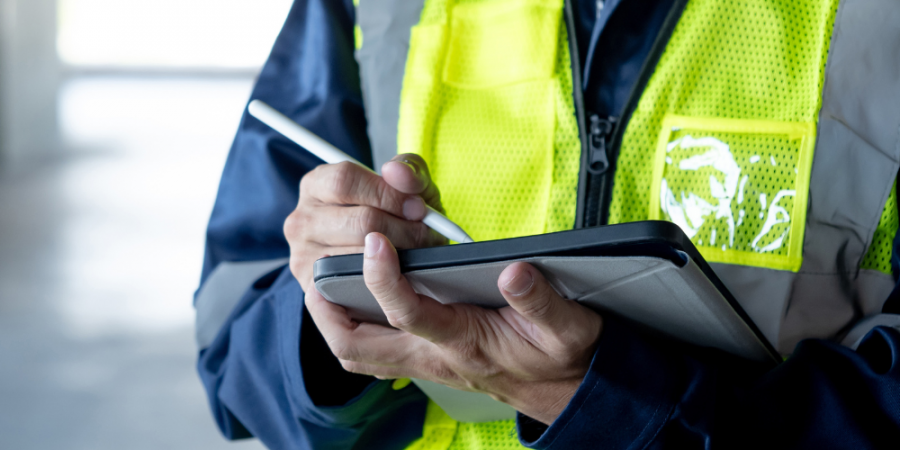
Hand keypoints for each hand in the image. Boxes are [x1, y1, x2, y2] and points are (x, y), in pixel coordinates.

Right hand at [285, 154, 446, 292]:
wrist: (388, 263)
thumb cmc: (395, 217)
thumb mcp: (407, 188)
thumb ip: (408, 171)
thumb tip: (395, 171)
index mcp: (316, 185)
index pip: (345, 181)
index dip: (388, 193)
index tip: (418, 207)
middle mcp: (301, 221)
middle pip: (360, 221)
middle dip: (404, 228)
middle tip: (426, 234)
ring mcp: (303, 257)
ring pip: (362, 257)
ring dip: (401, 258)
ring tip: (419, 254)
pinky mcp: (313, 290)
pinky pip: (356, 286)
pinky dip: (384, 282)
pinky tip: (400, 276)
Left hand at [305, 233, 603, 424]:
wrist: (563, 389)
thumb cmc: (560, 357)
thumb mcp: (568, 328)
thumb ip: (543, 302)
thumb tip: (515, 272)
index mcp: (464, 341)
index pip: (410, 314)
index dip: (386, 278)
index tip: (379, 241)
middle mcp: (433, 356)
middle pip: (359, 346)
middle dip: (329, 310)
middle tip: (320, 271)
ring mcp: (424, 362)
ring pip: (358, 352)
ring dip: (333, 320)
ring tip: (324, 283)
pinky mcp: (424, 359)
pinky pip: (372, 352)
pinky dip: (353, 327)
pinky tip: (354, 302)